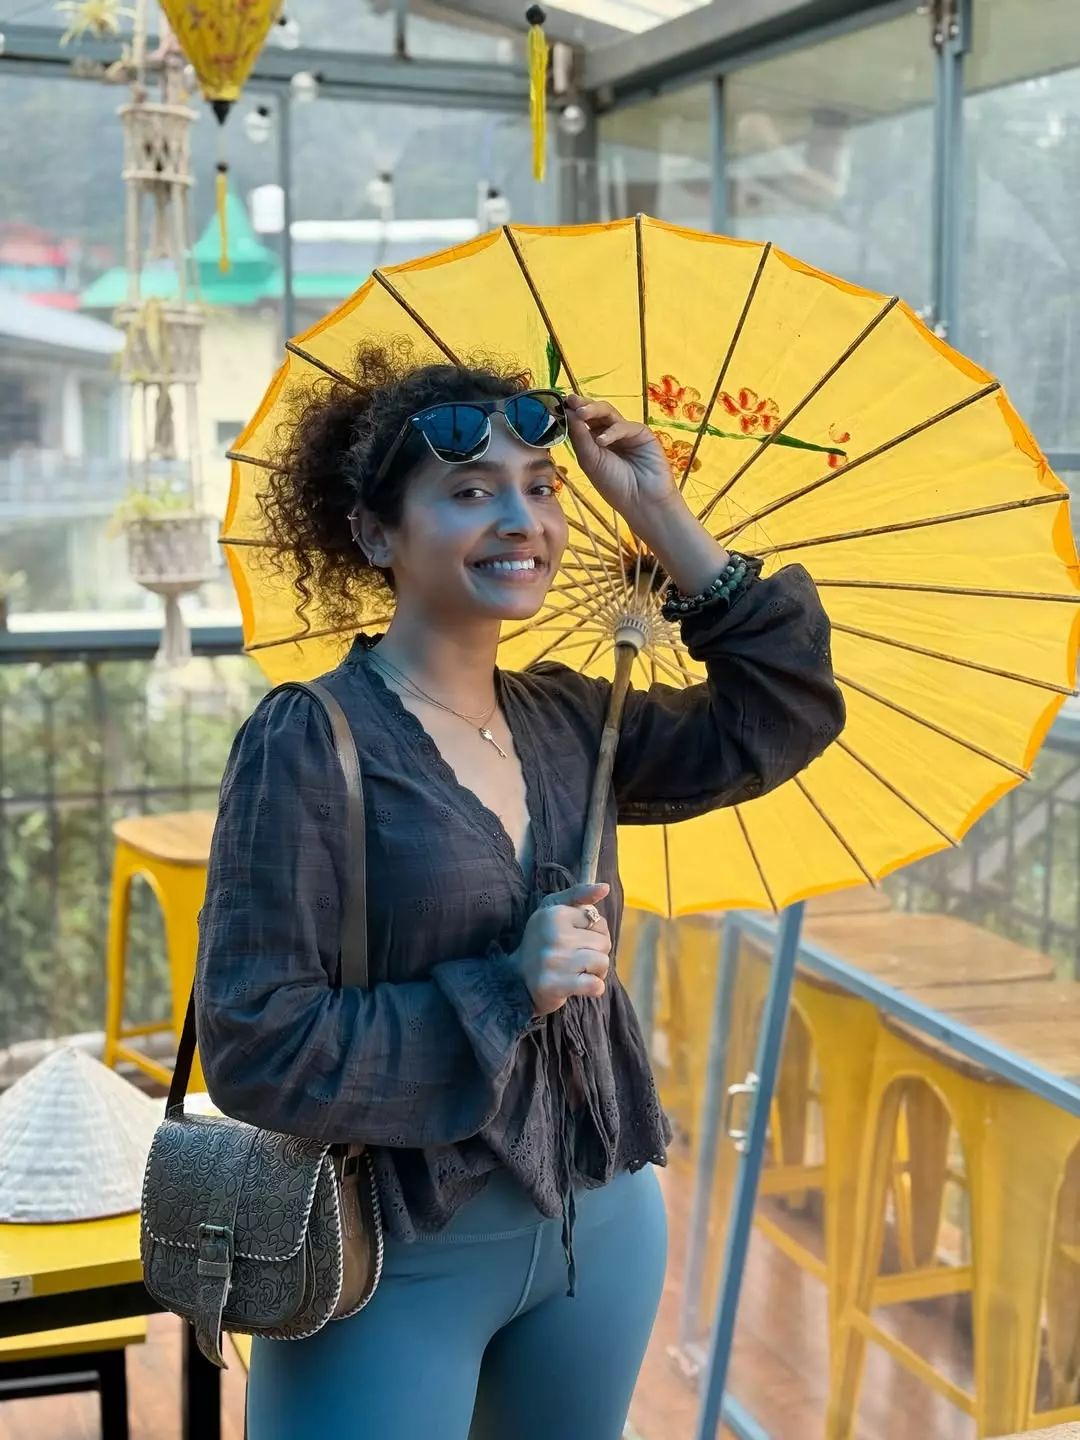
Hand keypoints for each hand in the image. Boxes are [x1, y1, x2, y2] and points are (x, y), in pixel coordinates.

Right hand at [507, 882, 611, 1016]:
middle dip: (596, 953)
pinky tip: (580, 985)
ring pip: (602, 963)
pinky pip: (595, 985)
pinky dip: (594, 988)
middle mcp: (554, 935)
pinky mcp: (555, 985)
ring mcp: (555, 961)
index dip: (593, 933)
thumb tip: (605, 888)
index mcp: (555, 913)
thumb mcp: (553, 909)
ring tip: (578, 971)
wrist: (516, 978)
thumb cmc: (541, 941)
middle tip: (576, 958)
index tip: (575, 939)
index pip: (599, 922)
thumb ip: (579, 894)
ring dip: (596, 971)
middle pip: (604, 942)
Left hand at [565, 395, 676, 519]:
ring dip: (593, 410)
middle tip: (570, 400)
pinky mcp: (642, 433)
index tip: (558, 403)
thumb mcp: (590, 461)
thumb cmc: (614, 486)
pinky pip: (624, 426)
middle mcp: (609, 434)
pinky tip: (602, 441)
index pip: (581, 422)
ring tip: (581, 413)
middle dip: (582, 405)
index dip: (571, 412)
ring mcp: (626, 432)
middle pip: (594, 413)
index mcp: (594, 442)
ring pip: (608, 413)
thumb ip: (579, 437)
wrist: (642, 502)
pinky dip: (612, 432)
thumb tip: (568, 412)